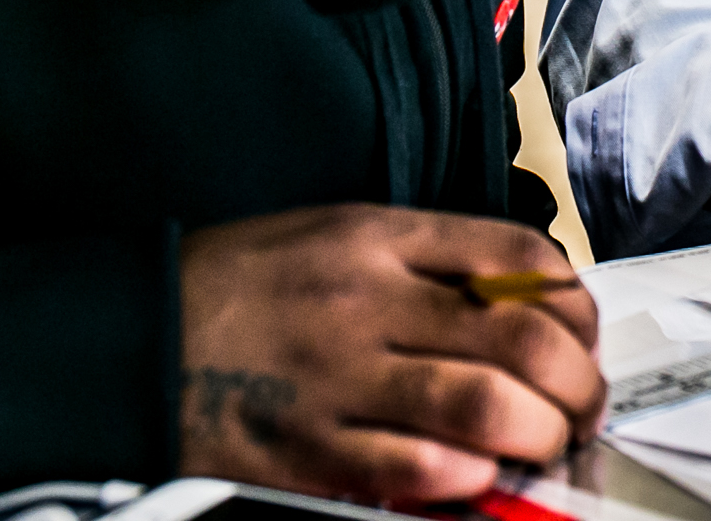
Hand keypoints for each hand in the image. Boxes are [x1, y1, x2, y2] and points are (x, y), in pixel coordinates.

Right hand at [178, 203, 603, 502]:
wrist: (127, 336)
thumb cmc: (243, 286)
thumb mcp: (340, 234)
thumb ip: (431, 260)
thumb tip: (528, 302)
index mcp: (382, 239)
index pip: (518, 258)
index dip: (575, 302)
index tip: (583, 333)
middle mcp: (369, 303)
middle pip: (521, 337)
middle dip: (577, 381)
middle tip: (583, 405)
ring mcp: (338, 379)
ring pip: (482, 405)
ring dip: (537, 433)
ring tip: (545, 444)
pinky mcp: (306, 450)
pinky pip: (411, 468)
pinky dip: (464, 477)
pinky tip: (478, 476)